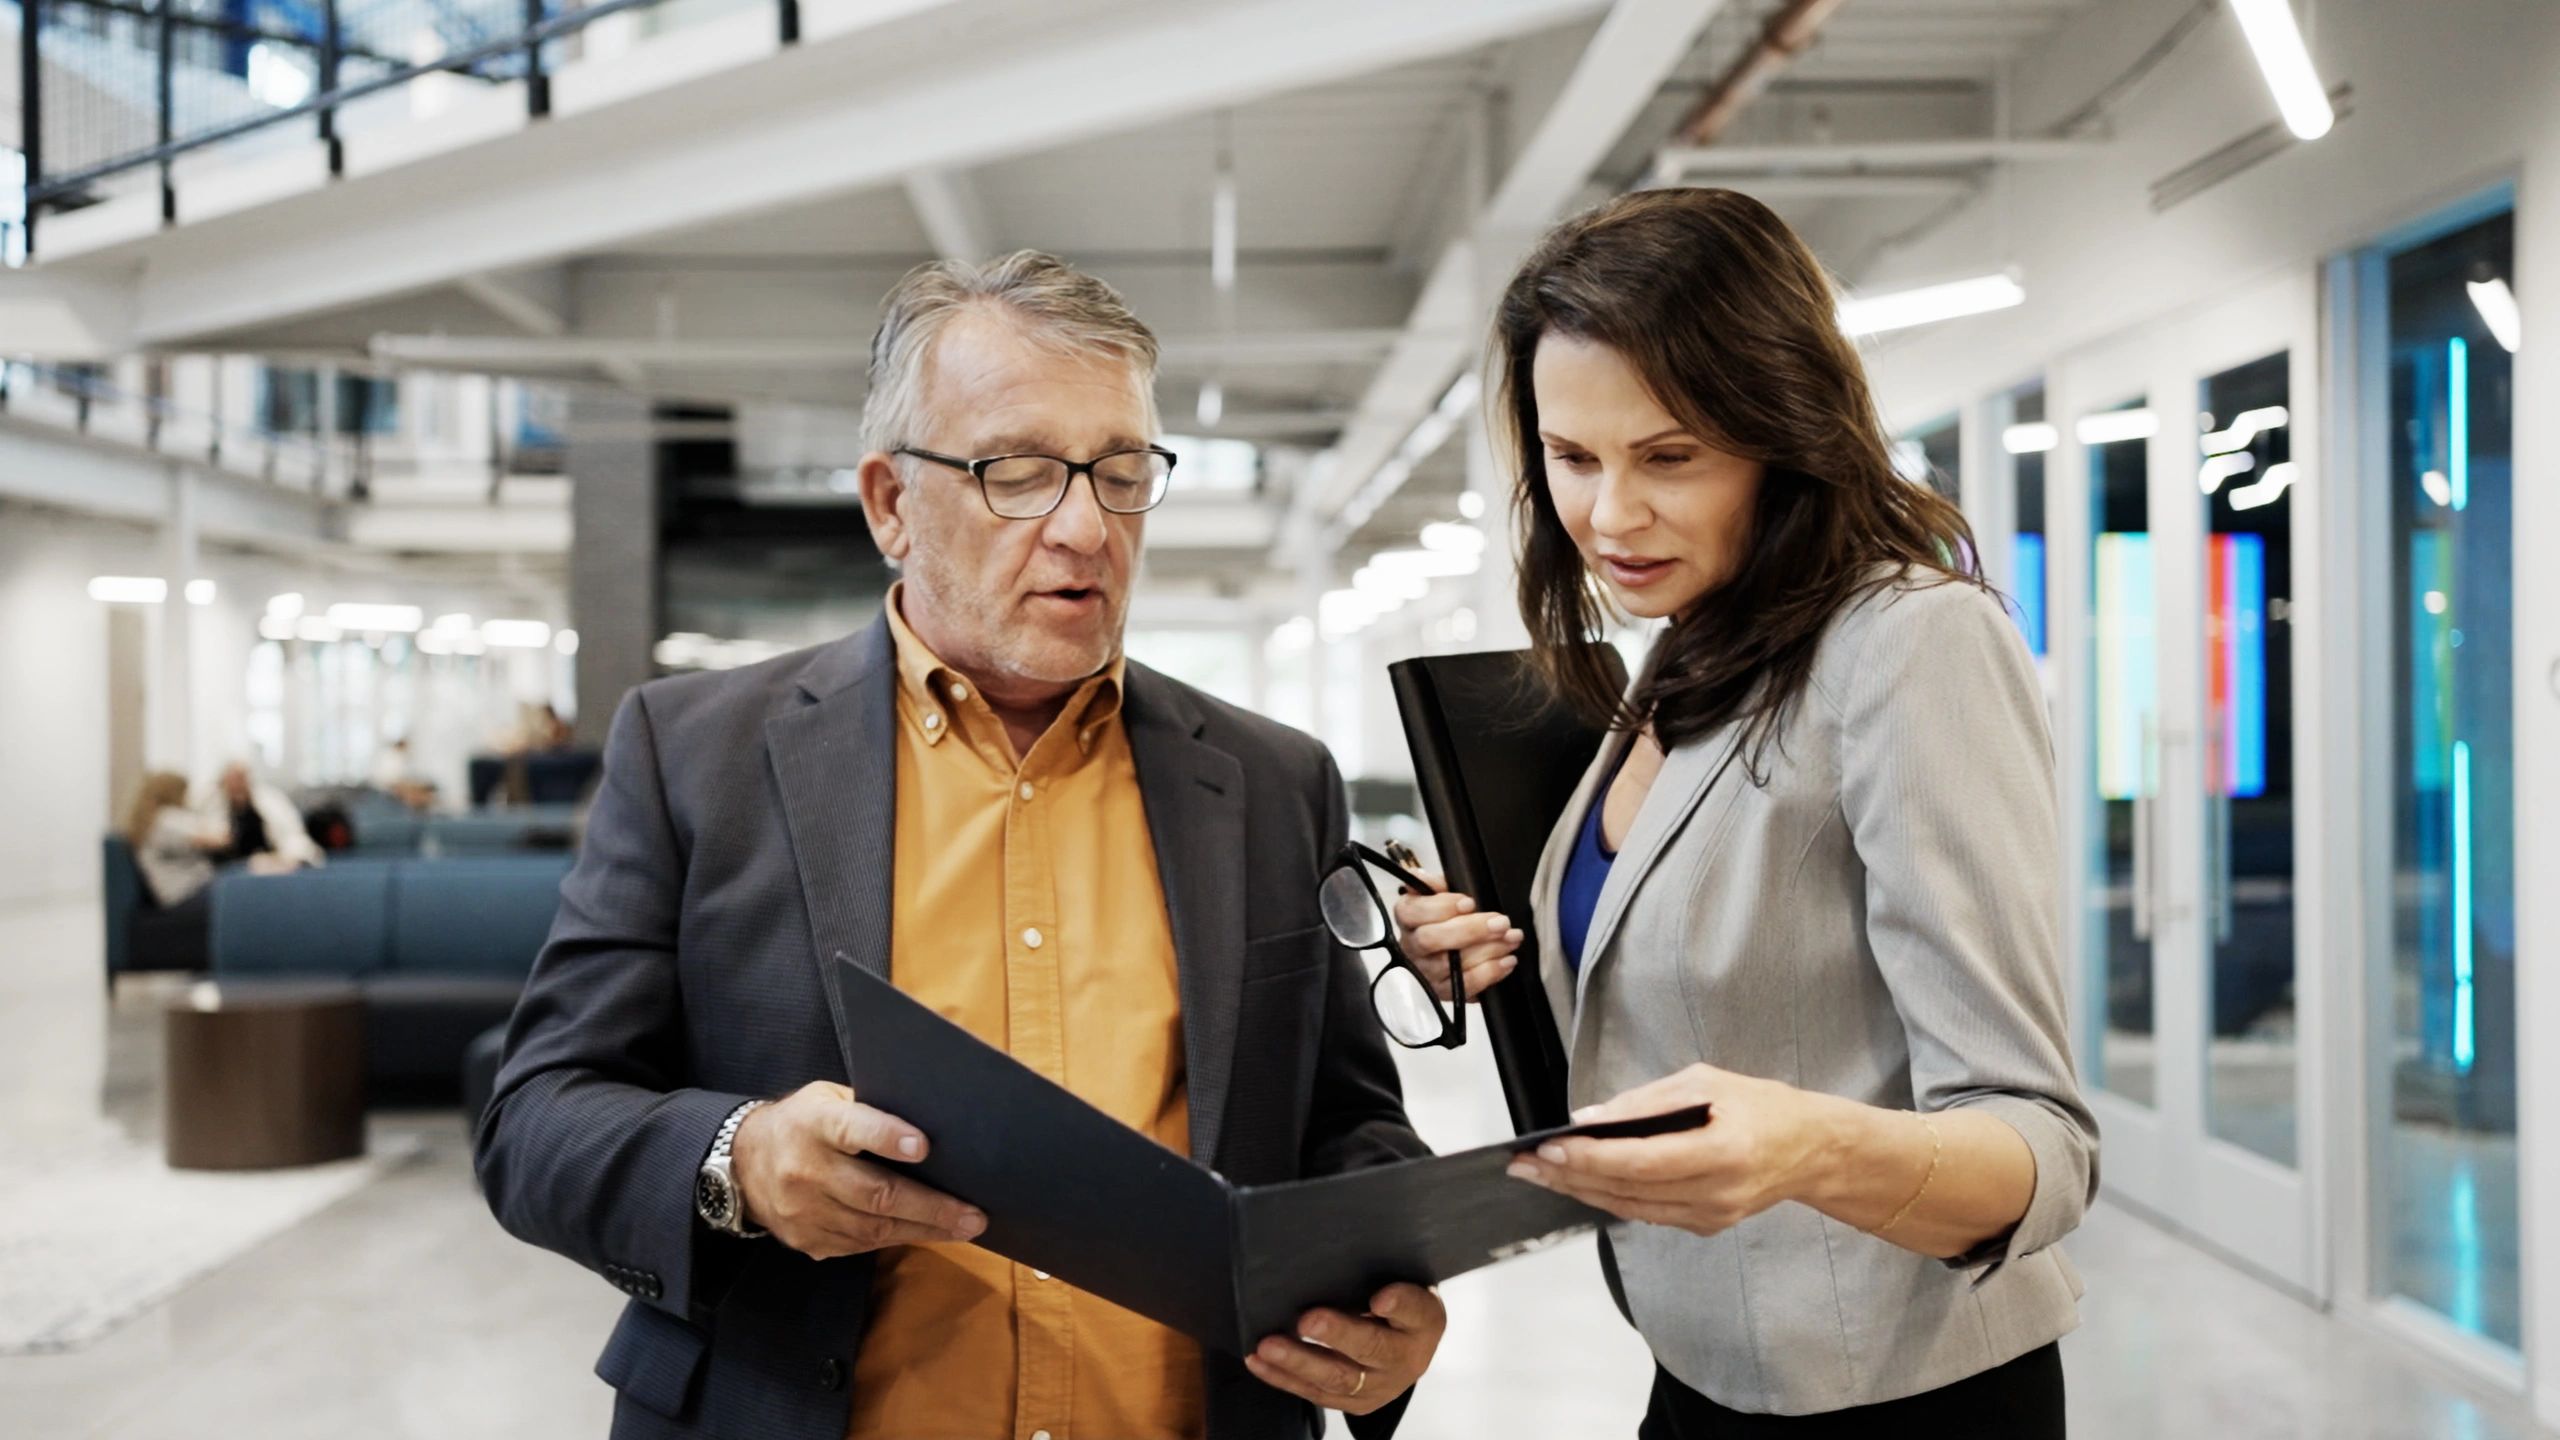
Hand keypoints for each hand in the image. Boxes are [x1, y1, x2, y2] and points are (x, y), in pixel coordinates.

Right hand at [730, 1081, 986, 1259]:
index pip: (852, 1129)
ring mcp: (804, 1211)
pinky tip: (928, 1233)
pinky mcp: (807, 1240)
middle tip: (975, 1214)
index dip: (887, 1136)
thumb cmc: (803, 1122)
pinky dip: (898, 1238)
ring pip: (873, 1227)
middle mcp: (806, 1169)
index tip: (924, 1147)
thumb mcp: (827, 1098)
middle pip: (874, 1193)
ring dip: (925, 1230)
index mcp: (814, 1123)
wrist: (742, 1163)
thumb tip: (932, 1120)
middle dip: (931, 1206)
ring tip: (966, 1227)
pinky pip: (861, 1245)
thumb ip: (869, 1107)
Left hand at [1245, 1283, 1444, 1415]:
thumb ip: (1375, 1275)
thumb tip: (1323, 1259)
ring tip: (1269, 1346)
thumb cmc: (1397, 1304)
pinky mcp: (1357, 1403)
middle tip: (1307, 1319)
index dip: (1399, 1303)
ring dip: (1299, 1361)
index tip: (1380, 1297)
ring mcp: (1381, 1386)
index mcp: (1425, 1321)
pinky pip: (1316, 1394)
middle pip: (1372, 1348)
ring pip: (1339, 1378)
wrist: (1410, 1347)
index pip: (1415, 1309)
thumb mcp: (1402, 1281)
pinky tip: (1259, 1361)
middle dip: (1337, 1334)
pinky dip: (1283, 1377)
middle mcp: (1408, 1358)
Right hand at [1387, 871, 1524, 1001]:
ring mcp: (1426, 972)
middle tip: (1501, 922)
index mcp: (1408, 916)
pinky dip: (1490, 973)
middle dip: (1470, 930)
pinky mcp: (1442, 992)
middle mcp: (1411, 946)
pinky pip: (1465, 986)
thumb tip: (1429, 881)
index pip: (1414, 911)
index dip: (1441, 907)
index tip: (1469, 903)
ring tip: (1511, 938)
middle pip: (1431, 940)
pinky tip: (1507, 960)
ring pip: (1451, 965)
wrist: (1453, 948)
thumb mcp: (1442, 893)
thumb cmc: (1448, 917)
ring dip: (1488, 950)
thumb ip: (1436, 884)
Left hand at [1505, 1064, 1840, 1236]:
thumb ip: (1646, 1102)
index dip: (1591, 1158)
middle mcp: (1717, 1193)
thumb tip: (1590, 1119)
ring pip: (1630, 1209)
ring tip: (1539, 1176)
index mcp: (1723, 1151)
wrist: (1811, 1149)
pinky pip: (1646, 1213)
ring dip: (1581, 1192)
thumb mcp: (1705, 1082)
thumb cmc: (1761, 1107)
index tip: (1550, 1149)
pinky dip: (1610, 1198)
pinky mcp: (1705, 1225)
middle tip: (1525, 1165)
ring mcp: (1711, 1217)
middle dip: (1570, 1177)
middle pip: (1628, 1191)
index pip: (1642, 1161)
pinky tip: (1580, 1184)